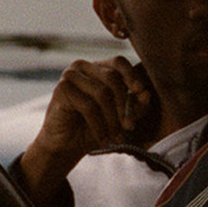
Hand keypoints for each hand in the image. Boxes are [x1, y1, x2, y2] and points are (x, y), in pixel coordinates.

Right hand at [18, 58, 151, 195]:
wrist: (66, 144)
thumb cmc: (96, 127)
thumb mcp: (122, 116)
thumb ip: (136, 105)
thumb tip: (146, 93)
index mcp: (98, 67)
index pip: (119, 62)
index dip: (132, 75)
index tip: (140, 91)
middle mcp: (83, 67)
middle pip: (113, 78)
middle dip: (124, 106)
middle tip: (129, 127)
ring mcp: (70, 76)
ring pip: (102, 93)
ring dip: (113, 119)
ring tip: (117, 137)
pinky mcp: (61, 89)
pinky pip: (88, 106)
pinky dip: (99, 125)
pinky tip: (104, 138)